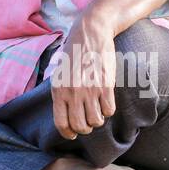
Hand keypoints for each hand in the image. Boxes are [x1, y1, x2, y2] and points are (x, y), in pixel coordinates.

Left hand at [50, 14, 118, 139]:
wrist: (90, 35)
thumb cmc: (74, 56)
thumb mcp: (59, 75)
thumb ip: (61, 96)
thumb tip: (65, 119)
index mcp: (58, 91)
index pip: (61, 124)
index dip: (68, 134)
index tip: (73, 134)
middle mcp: (73, 92)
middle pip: (80, 127)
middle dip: (85, 129)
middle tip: (87, 123)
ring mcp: (90, 89)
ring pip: (96, 121)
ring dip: (98, 120)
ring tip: (96, 111)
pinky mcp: (106, 85)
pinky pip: (110, 110)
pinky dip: (108, 110)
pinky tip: (105, 102)